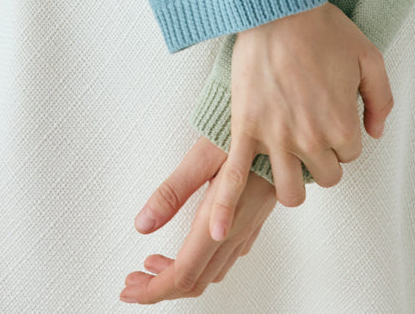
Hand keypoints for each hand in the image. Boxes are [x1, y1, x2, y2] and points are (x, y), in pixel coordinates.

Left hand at [120, 135, 276, 302]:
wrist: (283, 124)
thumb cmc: (246, 133)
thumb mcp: (202, 156)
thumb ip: (172, 192)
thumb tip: (144, 223)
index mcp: (219, 223)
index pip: (182, 274)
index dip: (153, 289)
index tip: (131, 288)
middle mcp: (235, 232)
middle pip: (195, 280)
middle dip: (159, 288)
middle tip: (134, 282)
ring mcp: (247, 227)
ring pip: (212, 272)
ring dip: (180, 277)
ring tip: (154, 265)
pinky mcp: (254, 218)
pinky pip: (227, 257)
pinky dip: (201, 263)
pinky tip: (191, 248)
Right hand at [207, 0, 392, 240]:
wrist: (279, 7)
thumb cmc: (325, 29)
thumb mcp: (370, 58)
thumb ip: (381, 100)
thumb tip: (374, 134)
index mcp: (342, 126)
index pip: (350, 155)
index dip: (344, 135)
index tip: (333, 114)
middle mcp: (310, 140)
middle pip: (325, 177)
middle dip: (324, 158)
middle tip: (314, 132)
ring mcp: (275, 138)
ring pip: (290, 190)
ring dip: (294, 183)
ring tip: (291, 165)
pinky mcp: (245, 129)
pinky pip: (233, 178)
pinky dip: (224, 208)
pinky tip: (218, 229)